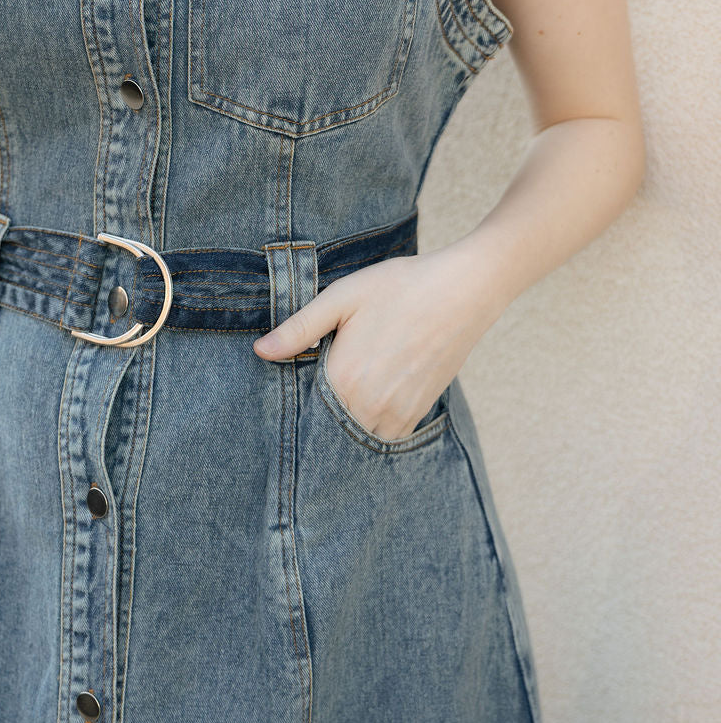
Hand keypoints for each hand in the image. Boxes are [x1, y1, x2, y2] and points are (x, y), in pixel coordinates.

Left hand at [252, 245, 496, 441]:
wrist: (463, 291)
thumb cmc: (400, 287)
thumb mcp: (341, 297)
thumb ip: (299, 329)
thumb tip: (260, 351)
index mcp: (343, 378)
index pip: (302, 408)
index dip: (293, 399)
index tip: (289, 387)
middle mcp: (368, 406)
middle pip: (327, 426)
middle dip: (317, 414)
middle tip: (319, 387)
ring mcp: (396, 414)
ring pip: (355, 435)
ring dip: (345, 421)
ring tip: (345, 390)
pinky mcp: (417, 413)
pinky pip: (383, 435)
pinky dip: (370, 423)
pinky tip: (367, 397)